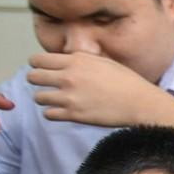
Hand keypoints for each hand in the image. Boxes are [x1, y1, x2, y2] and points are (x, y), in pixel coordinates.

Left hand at [26, 52, 171, 126]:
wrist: (140, 103)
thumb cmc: (126, 81)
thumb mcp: (103, 61)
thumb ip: (81, 59)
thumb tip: (65, 59)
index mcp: (76, 60)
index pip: (37, 60)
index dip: (37, 64)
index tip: (42, 69)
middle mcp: (69, 77)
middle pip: (32, 77)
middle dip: (36, 80)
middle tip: (46, 85)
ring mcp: (70, 97)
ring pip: (38, 97)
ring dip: (45, 98)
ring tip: (55, 100)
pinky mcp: (74, 115)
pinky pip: (48, 114)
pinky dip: (53, 113)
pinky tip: (63, 111)